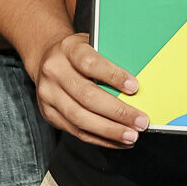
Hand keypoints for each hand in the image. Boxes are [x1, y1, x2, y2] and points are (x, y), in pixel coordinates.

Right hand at [28, 31, 147, 149]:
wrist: (46, 59)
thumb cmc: (78, 53)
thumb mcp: (92, 45)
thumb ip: (109, 59)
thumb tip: (137, 85)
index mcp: (68, 49)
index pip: (90, 63)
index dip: (112, 75)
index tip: (134, 87)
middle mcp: (54, 71)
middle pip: (86, 96)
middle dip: (117, 112)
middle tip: (140, 122)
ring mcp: (49, 95)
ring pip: (80, 118)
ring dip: (109, 130)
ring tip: (131, 136)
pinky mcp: (49, 114)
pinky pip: (76, 131)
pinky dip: (100, 139)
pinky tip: (117, 140)